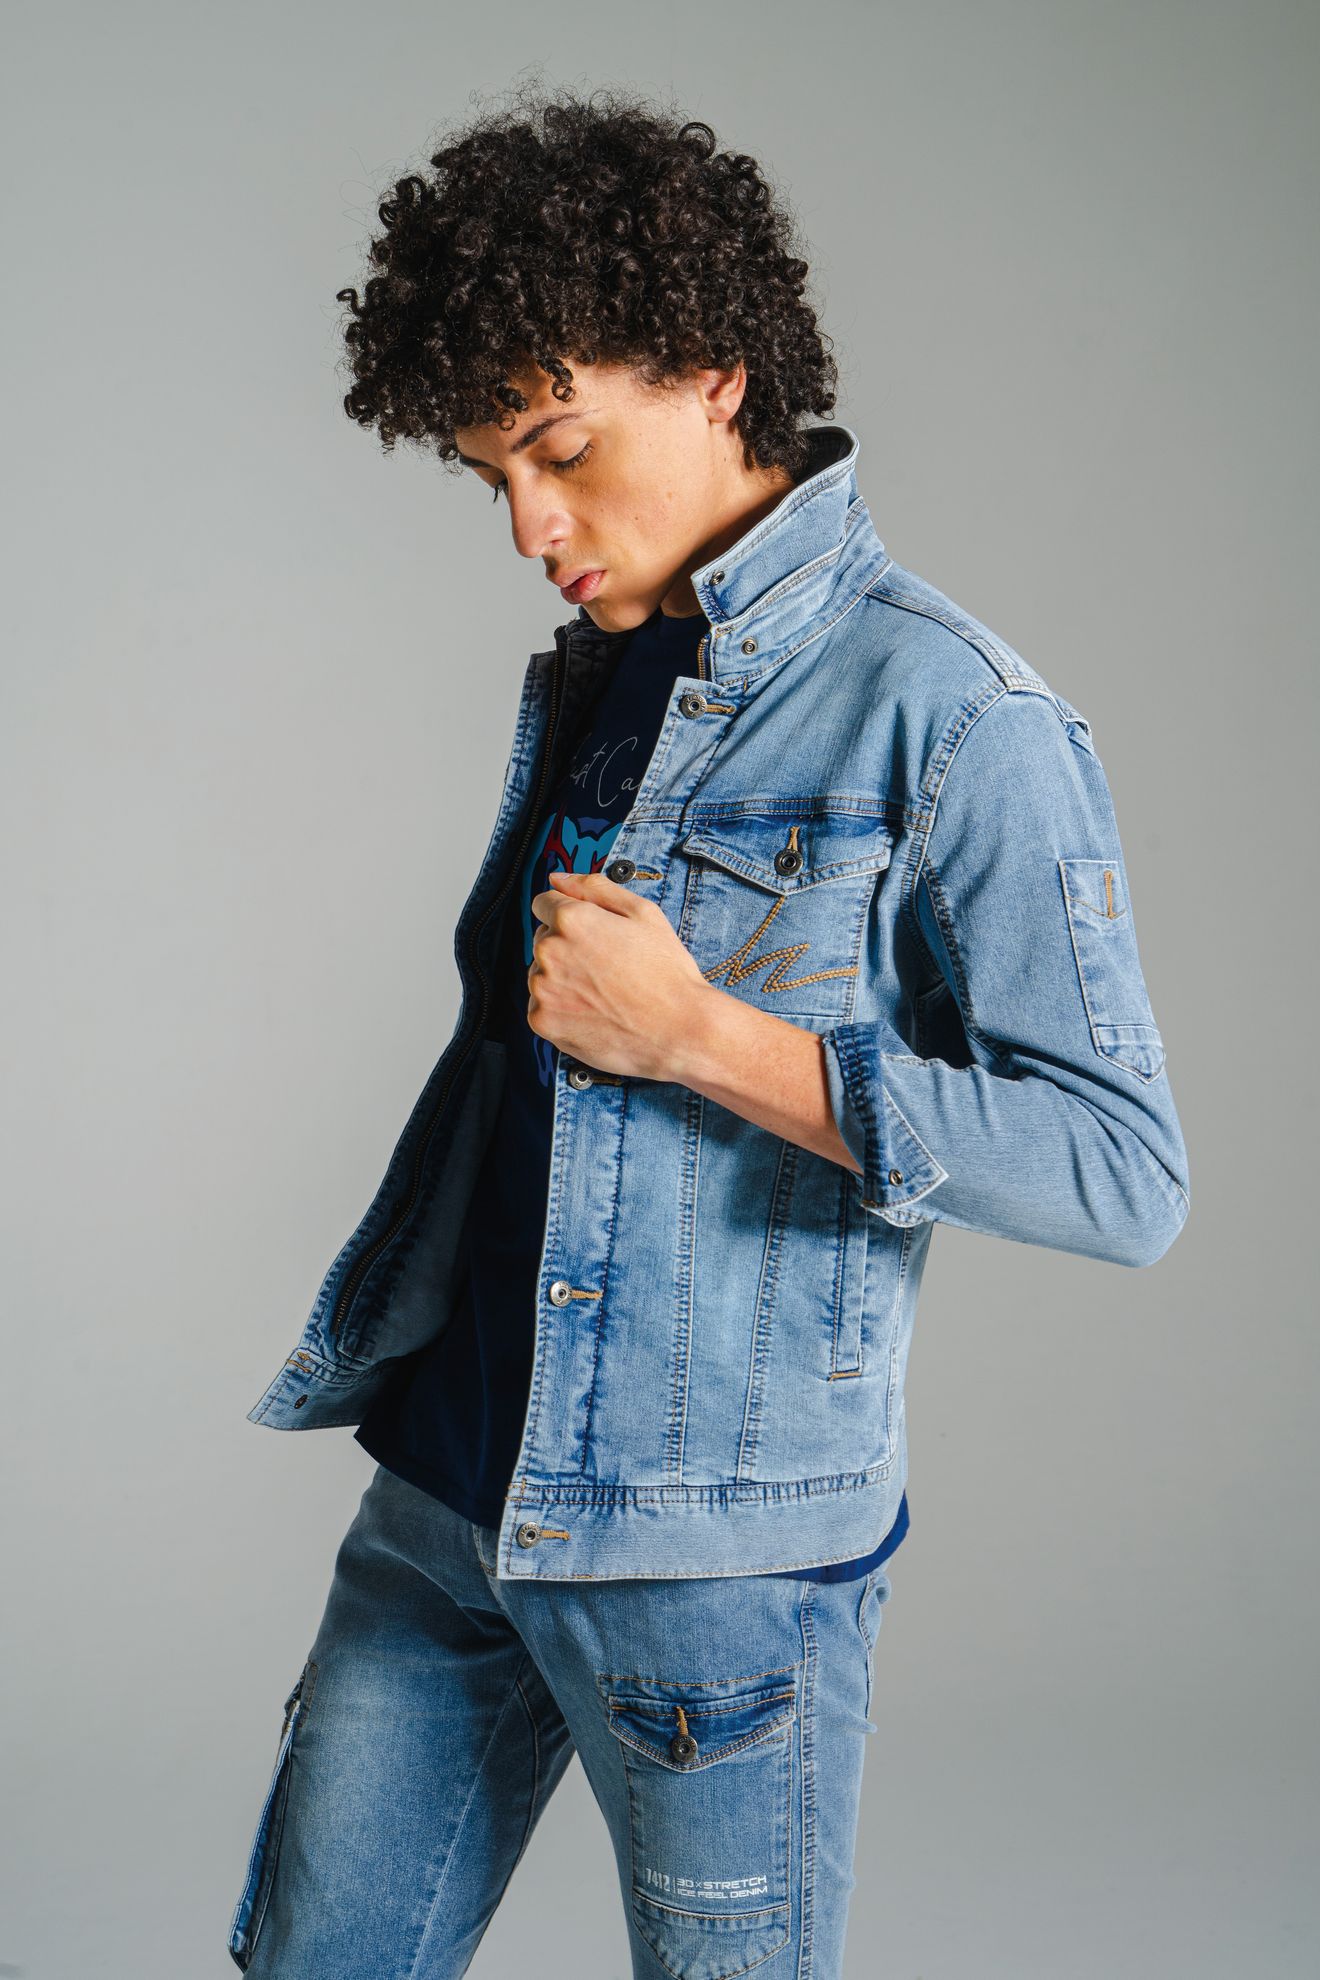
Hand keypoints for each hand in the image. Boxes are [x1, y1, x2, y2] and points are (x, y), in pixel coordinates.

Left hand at [524, 869, 712, 1080]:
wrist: (678, 1031)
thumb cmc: (666, 972)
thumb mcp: (643, 914)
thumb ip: (595, 887)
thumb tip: (558, 878)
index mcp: (571, 919)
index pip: (544, 903)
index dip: (571, 915)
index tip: (593, 934)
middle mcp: (549, 951)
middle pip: (544, 939)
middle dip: (568, 947)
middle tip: (607, 967)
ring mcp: (543, 989)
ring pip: (541, 973)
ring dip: (563, 979)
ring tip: (603, 992)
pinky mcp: (543, 1021)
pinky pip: (541, 1006)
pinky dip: (561, 1009)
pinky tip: (593, 1012)